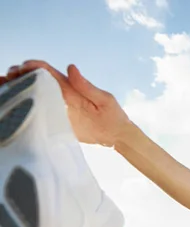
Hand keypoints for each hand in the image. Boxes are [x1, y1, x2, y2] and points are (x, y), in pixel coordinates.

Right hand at [0, 60, 130, 146]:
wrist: (117, 136)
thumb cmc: (114, 115)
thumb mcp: (104, 100)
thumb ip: (87, 87)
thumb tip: (70, 67)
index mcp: (70, 87)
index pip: (47, 72)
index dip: (32, 67)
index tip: (20, 69)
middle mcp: (61, 96)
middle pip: (35, 82)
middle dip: (19, 77)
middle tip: (7, 79)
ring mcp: (58, 109)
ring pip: (34, 97)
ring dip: (18, 92)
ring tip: (3, 89)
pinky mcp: (58, 123)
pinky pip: (39, 116)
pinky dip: (25, 111)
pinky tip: (12, 111)